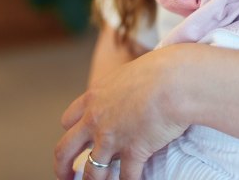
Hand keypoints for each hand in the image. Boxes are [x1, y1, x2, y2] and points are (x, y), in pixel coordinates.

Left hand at [53, 46, 191, 179]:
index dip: (71, 132)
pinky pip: (126, 177)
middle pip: (65, 150)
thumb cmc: (161, 69)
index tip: (74, 142)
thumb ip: (123, 88)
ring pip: (91, 171)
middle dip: (63, 167)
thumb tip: (133, 88)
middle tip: (66, 176)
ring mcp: (111, 138)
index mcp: (94, 97)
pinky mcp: (132, 152)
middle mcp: (95, 120)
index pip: (69, 120)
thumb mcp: (130, 73)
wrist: (175, 81)